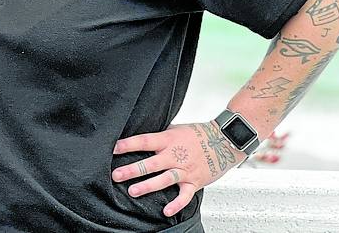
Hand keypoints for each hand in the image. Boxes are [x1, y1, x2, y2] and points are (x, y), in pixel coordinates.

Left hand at [111, 120, 244, 217]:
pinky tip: (166, 210)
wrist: (226, 140)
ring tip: (133, 191)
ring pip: (165, 179)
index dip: (128, 145)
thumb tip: (139, 134)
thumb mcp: (176, 128)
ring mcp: (185, 170)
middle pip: (151, 163)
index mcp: (168, 140)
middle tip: (116, 175)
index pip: (144, 141)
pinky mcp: (195, 181)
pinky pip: (185, 195)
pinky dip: (177, 203)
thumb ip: (159, 134)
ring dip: (148, 186)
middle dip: (132, 170)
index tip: (113, 149)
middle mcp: (175, 155)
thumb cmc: (199, 133)